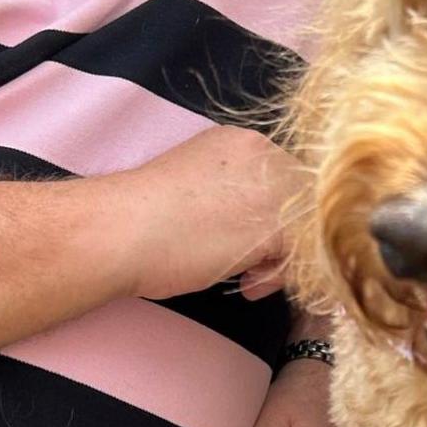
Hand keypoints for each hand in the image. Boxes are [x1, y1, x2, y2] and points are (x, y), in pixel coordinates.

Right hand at [99, 126, 304, 300]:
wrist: (120, 229)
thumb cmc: (142, 219)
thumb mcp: (197, 188)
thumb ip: (233, 194)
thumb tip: (256, 225)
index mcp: (242, 142)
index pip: (284, 181)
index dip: (271, 216)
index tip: (244, 238)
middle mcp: (264, 156)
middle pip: (304, 202)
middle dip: (283, 239)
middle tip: (255, 266)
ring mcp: (274, 188)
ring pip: (307, 228)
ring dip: (281, 260)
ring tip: (248, 277)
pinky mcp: (276, 225)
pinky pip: (303, 255)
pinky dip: (279, 276)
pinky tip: (248, 283)